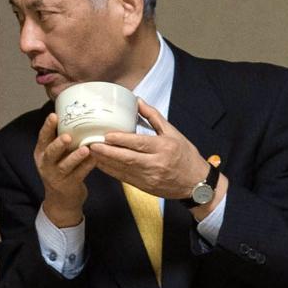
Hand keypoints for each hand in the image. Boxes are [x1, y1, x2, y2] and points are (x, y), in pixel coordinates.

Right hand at [35, 112, 96, 226]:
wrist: (62, 200)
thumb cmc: (61, 170)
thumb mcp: (56, 155)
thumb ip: (62, 141)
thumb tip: (78, 117)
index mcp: (41, 153)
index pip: (42, 138)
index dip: (47, 127)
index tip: (54, 115)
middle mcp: (46, 164)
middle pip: (50, 153)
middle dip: (58, 144)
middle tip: (66, 136)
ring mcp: (56, 176)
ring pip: (65, 166)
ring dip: (75, 157)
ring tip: (85, 149)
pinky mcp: (68, 186)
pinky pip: (79, 174)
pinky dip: (87, 166)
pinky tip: (95, 159)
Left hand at [88, 99, 208, 198]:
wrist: (196, 183)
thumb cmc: (185, 155)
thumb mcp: (173, 133)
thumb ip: (154, 117)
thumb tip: (137, 101)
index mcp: (164, 147)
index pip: (139, 143)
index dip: (121, 140)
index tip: (106, 135)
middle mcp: (156, 163)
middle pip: (127, 158)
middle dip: (107, 152)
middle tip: (91, 144)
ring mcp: (149, 177)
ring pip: (122, 170)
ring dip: (105, 161)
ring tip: (90, 152)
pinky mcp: (145, 187)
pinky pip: (124, 178)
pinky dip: (110, 171)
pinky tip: (100, 163)